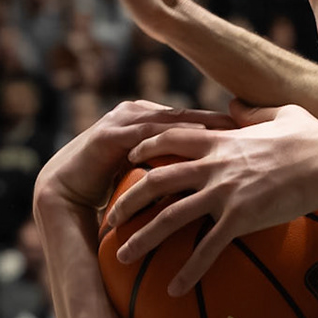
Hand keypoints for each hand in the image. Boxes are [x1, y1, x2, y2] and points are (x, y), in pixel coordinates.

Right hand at [33, 100, 235, 219]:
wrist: (64, 197)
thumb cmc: (107, 197)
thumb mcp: (147, 188)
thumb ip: (173, 184)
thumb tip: (211, 200)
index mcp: (147, 123)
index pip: (192, 123)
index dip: (222, 128)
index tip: (254, 136)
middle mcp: (136, 116)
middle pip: (187, 117)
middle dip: (218, 120)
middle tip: (252, 126)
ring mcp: (122, 122)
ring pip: (171, 121)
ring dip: (201, 123)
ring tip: (232, 130)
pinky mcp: (109, 134)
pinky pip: (148, 136)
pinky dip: (173, 138)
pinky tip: (198, 141)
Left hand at [103, 105, 317, 294]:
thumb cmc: (314, 137)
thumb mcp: (282, 114)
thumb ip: (253, 112)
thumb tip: (237, 105)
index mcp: (220, 141)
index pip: (170, 140)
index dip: (145, 148)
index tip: (129, 162)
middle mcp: (213, 166)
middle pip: (155, 181)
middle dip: (126, 199)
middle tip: (110, 217)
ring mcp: (224, 192)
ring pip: (170, 217)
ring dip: (141, 238)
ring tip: (120, 256)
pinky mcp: (240, 218)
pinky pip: (206, 249)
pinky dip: (188, 271)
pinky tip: (173, 290)